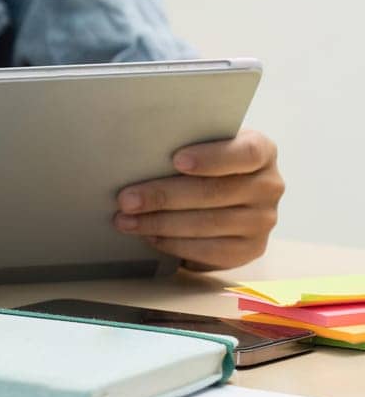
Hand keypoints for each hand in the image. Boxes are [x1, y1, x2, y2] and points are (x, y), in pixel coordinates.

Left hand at [113, 129, 284, 270]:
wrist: (222, 194)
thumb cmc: (204, 163)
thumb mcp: (202, 146)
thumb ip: (184, 144)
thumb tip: (139, 153)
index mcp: (262, 151)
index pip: (246, 153)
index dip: (212, 158)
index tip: (176, 161)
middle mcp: (269, 186)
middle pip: (215, 192)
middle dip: (164, 196)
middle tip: (126, 200)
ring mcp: (263, 220)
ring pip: (209, 223)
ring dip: (160, 224)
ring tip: (126, 221)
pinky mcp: (252, 249)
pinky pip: (210, 251)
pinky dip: (175, 244)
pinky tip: (150, 237)